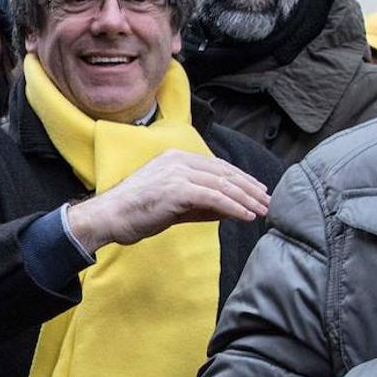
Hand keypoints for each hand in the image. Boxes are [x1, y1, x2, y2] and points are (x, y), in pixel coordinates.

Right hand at [66, 149, 269, 253]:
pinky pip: (215, 198)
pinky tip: (247, 216)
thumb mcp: (171, 204)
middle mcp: (178, 160)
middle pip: (224, 173)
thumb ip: (199, 203)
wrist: (108, 217)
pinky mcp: (177, 189)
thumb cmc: (134, 213)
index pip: (217, 166)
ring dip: (247, 199)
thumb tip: (228, 210)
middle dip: (250, 188)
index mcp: (174, 158)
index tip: (258, 191)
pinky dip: (234, 207)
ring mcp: (177, 173)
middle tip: (268, 201)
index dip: (241, 179)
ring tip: (263, 210)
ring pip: (223, 184)